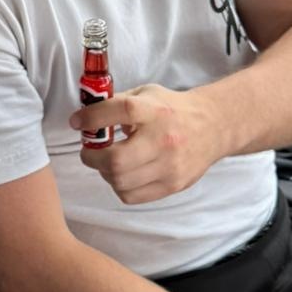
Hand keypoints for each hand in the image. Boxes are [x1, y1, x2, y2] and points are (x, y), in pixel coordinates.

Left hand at [69, 83, 224, 201]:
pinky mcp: (172, 185)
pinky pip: (132, 196)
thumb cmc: (173, 109)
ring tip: (106, 163)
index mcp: (155, 111)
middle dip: (92, 157)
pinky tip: (123, 175)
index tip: (77, 122)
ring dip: (104, 173)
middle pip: (116, 160)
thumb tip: (85, 117)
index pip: (120, 111)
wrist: (213, 127)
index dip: (92, 118)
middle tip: (89, 152)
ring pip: (121, 181)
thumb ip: (118, 103)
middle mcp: (163, 139)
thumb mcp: (147, 95)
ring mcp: (169, 166)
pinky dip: (119, 187)